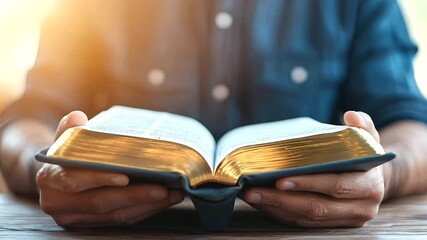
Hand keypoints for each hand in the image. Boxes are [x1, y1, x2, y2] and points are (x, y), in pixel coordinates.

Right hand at [36, 111, 183, 226]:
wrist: (53, 180)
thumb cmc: (65, 157)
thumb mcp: (63, 141)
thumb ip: (70, 130)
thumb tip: (78, 117)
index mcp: (50, 178)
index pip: (74, 180)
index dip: (99, 178)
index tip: (125, 177)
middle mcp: (58, 203)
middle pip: (101, 202)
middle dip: (135, 196)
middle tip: (163, 188)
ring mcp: (74, 218)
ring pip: (115, 215)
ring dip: (147, 205)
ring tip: (172, 194)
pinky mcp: (90, 225)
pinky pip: (120, 220)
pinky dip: (143, 211)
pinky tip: (163, 201)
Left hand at [241, 111, 384, 226]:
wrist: (374, 181)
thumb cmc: (363, 157)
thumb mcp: (367, 140)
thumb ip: (363, 127)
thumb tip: (351, 116)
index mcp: (369, 187)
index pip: (335, 186)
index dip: (308, 184)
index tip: (280, 179)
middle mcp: (361, 209)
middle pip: (316, 208)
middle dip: (281, 200)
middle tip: (253, 189)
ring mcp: (345, 221)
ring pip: (306, 219)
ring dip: (274, 208)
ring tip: (249, 195)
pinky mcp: (331, 227)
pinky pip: (301, 223)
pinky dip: (279, 213)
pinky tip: (260, 202)